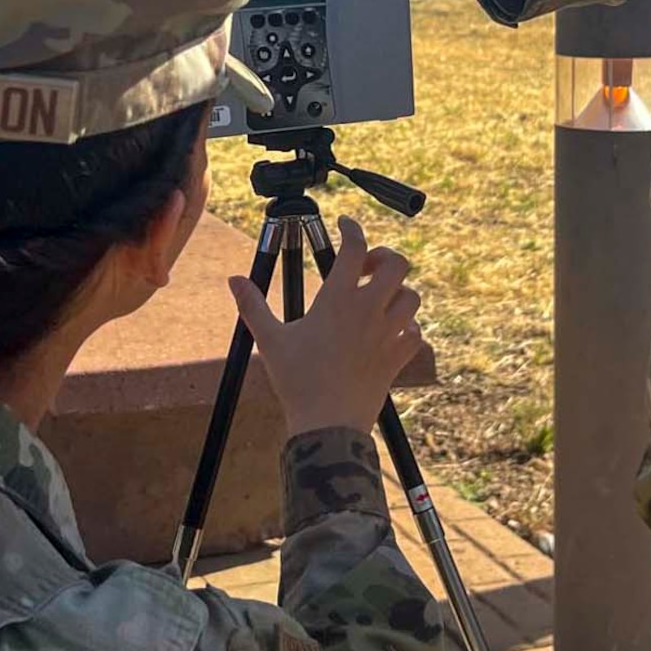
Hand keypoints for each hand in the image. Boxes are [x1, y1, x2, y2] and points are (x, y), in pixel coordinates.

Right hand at [228, 217, 422, 437]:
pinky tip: (391, 331)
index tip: (345, 226)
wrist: (327, 424)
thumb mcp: (269, 340)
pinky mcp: (397, 358)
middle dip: (384, 257)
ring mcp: (388, 334)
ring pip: (412, 297)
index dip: (352, 229)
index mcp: (337, 299)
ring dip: (398, 291)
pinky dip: (409, 327)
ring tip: (378, 299)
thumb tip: (234, 280)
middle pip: (396, 265)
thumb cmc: (297, 380)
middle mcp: (368, 311)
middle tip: (365, 269)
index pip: (354, 247)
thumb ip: (252, 305)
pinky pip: (416, 333)